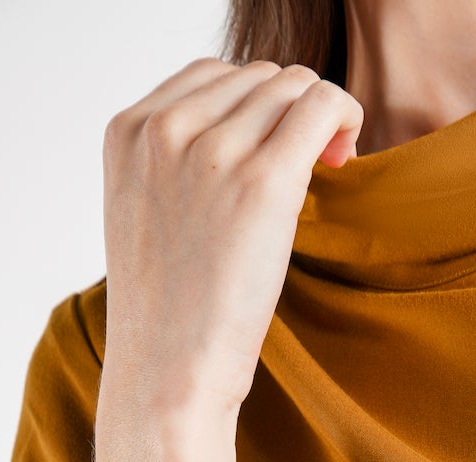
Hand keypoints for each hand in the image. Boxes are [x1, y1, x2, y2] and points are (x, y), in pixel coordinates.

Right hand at [100, 57, 360, 422]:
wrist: (167, 372)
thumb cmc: (168, 314)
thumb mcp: (147, 216)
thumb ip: (177, 163)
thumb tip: (247, 133)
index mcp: (129, 131)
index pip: (212, 75)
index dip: (257, 104)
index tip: (278, 147)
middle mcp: (165, 130)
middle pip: (258, 78)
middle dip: (294, 110)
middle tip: (316, 160)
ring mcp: (212, 152)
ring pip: (293, 88)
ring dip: (323, 116)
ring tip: (332, 163)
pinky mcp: (262, 183)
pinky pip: (320, 106)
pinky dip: (344, 114)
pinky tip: (346, 153)